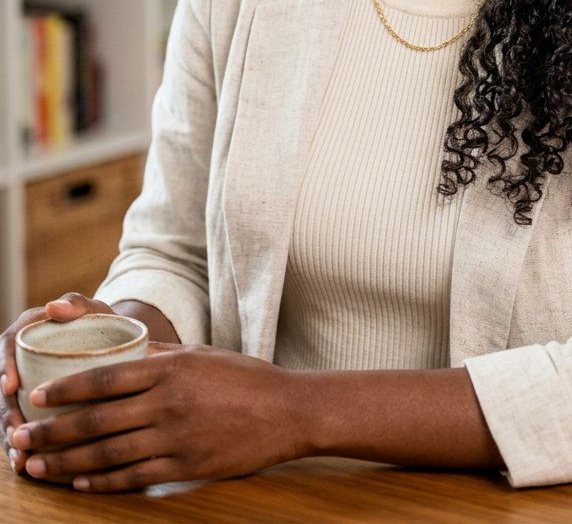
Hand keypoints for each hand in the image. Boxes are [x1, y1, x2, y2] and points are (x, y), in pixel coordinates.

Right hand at [1, 291, 113, 476]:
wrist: (118, 345)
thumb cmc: (103, 325)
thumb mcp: (94, 310)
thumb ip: (76, 304)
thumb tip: (53, 306)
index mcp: (30, 331)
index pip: (8, 345)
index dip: (4, 366)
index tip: (10, 387)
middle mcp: (21, 360)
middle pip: (4, 387)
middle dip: (7, 412)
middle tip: (16, 432)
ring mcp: (26, 385)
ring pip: (10, 411)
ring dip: (12, 435)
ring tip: (21, 456)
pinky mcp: (34, 407)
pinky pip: (23, 426)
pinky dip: (22, 445)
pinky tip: (26, 464)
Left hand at [7, 342, 306, 491]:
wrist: (287, 411)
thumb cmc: (244, 378)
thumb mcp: (200, 355)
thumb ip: (159, 354)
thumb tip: (121, 347)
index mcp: (170, 368)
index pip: (105, 377)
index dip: (66, 389)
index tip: (36, 398)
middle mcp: (168, 402)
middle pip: (97, 420)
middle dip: (52, 432)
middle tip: (18, 437)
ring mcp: (176, 437)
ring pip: (108, 453)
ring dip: (66, 462)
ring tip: (37, 466)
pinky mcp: (185, 465)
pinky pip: (134, 477)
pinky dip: (103, 482)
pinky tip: (80, 483)